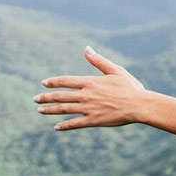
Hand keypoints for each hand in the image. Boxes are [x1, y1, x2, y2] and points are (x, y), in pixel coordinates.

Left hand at [35, 47, 151, 130]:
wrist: (140, 105)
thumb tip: (86, 48)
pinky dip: (64, 125)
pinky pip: (75, 123)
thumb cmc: (130, 87)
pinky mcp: (94, 120)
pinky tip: (56, 127)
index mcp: (91, 82)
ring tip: (40, 110)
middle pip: (60, 96)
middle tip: (35, 99)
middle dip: (46, 97)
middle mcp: (86, 95)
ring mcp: (89, 109)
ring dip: (50, 110)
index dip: (53, 82)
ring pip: (64, 109)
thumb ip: (99, 61)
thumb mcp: (115, 70)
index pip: (66, 81)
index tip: (44, 83)